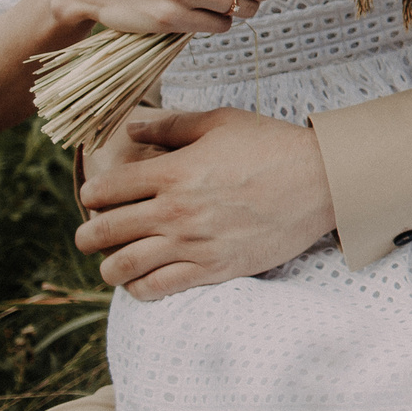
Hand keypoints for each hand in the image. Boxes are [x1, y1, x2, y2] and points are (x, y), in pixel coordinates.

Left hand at [74, 107, 335, 299]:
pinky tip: (143, 280)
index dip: (92, 195)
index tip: (97, 198)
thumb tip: (132, 127)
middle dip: (88, 235)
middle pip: (103, 232)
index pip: (103, 190)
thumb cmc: (273, 146)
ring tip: (115, 261)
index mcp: (172, 172)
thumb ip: (172, 125)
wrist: (323, 181)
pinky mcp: (214, 268)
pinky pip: (158, 288)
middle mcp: (175, 211)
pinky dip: (140, 288)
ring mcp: (193, 243)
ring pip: (122, 267)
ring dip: (109, 266)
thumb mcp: (222, 122)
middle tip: (93, 235)